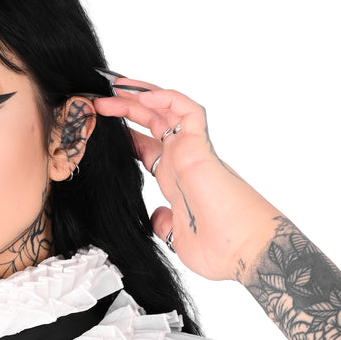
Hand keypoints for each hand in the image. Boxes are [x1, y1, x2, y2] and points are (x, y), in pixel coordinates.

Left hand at [94, 78, 281, 281]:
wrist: (242, 252)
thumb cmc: (220, 249)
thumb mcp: (178, 238)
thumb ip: (164, 224)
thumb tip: (156, 216)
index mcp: (176, 179)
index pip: (148, 148)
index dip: (126, 136)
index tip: (103, 129)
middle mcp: (183, 161)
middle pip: (152, 123)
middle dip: (125, 109)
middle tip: (98, 103)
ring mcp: (192, 152)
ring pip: (166, 109)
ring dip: (140, 95)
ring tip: (113, 87)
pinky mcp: (200, 147)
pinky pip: (187, 111)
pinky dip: (167, 98)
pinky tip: (143, 95)